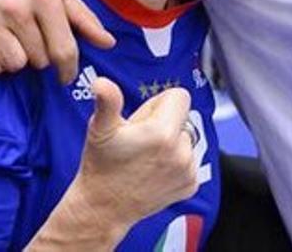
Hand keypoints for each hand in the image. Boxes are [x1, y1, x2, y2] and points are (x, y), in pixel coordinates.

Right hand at [0, 0, 113, 82]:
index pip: (64, 50)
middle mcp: (19, 7)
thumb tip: (108, 43)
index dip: (68, 70)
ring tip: (14, 45)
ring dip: (16, 62)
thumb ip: (82, 17)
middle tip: (33, 44)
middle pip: (38, 60)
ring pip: (12, 64)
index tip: (66, 76)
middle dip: (40, 59)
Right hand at [27, 79, 198, 250]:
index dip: (159, 103)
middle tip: (141, 140)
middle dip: (165, 122)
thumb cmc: (101, 166)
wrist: (103, 208)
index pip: (179, 96)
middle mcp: (181, 152)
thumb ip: (108, 101)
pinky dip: (176, 162)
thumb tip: (101, 83)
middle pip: (183, 117)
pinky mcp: (191, 184)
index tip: (143, 120)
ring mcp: (188, 170)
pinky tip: (155, 170)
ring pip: (188, 138)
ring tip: (146, 157)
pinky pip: (191, 160)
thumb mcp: (100, 130)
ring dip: (172, 142)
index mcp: (163, 133)